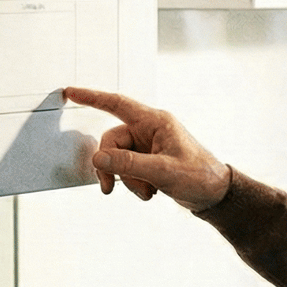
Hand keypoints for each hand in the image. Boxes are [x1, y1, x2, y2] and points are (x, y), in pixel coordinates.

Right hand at [63, 87, 231, 210]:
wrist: (215, 195)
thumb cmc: (200, 176)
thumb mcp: (164, 171)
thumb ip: (129, 164)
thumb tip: (98, 159)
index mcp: (155, 122)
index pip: (118, 104)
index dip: (92, 97)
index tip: (71, 92)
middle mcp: (149, 130)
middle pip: (112, 142)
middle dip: (111, 167)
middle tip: (110, 188)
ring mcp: (148, 146)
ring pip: (117, 159)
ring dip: (127, 179)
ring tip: (147, 191)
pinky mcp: (148, 161)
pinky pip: (126, 169)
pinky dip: (133, 184)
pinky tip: (151, 191)